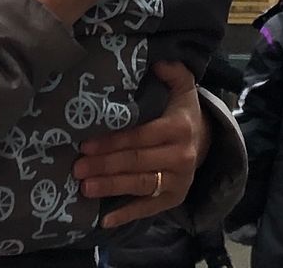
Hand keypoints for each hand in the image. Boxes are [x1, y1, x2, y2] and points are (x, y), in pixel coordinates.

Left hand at [76, 64, 202, 227]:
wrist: (205, 142)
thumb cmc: (182, 111)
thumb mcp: (183, 87)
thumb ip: (172, 71)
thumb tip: (156, 63)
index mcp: (178, 128)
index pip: (141, 136)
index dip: (113, 141)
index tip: (85, 143)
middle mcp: (181, 157)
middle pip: (136, 162)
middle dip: (105, 165)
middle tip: (77, 167)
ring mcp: (177, 182)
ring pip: (139, 185)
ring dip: (110, 188)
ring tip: (84, 187)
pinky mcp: (173, 200)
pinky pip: (147, 209)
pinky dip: (126, 215)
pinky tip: (104, 219)